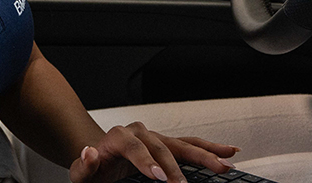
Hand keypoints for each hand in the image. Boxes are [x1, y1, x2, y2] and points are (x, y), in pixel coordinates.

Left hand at [67, 121, 239, 182]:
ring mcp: (156, 137)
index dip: (147, 162)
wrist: (99, 161)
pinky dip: (210, 148)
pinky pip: (190, 145)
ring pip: (182, 144)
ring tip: (224, 164)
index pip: (134, 146)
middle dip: (175, 167)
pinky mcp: (167, 145)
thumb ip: (85, 164)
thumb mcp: (82, 172)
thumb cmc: (93, 170)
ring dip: (204, 154)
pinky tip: (229, 152)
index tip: (158, 179)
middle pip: (162, 146)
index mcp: (119, 137)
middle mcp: (140, 133)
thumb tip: (90, 151)